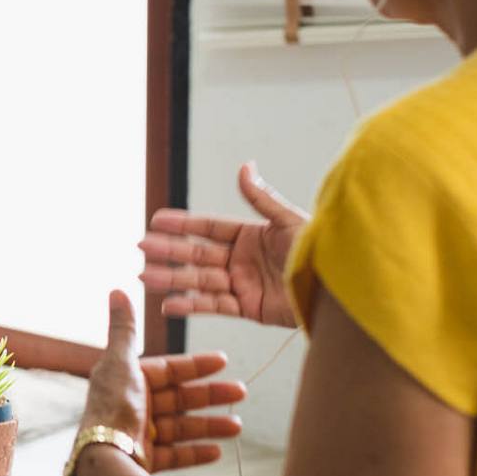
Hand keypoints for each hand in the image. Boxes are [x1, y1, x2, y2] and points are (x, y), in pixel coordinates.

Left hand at [78, 290, 244, 472]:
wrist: (104, 455)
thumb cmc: (112, 406)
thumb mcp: (120, 361)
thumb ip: (124, 328)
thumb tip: (117, 289)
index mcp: (127, 380)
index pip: (168, 370)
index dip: (195, 365)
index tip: (223, 361)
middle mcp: (132, 406)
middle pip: (178, 399)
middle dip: (210, 396)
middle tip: (241, 391)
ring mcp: (139, 434)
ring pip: (181, 427)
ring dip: (210, 425)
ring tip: (238, 426)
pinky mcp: (144, 459)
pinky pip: (175, 455)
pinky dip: (195, 452)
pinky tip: (218, 451)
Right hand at [140, 161, 305, 327]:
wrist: (335, 288)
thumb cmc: (318, 252)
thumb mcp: (288, 221)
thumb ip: (261, 198)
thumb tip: (244, 167)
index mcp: (250, 235)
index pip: (208, 228)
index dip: (182, 224)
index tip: (156, 221)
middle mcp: (242, 259)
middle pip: (197, 254)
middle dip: (168, 251)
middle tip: (141, 248)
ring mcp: (242, 284)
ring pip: (199, 280)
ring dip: (171, 279)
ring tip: (144, 277)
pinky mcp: (248, 308)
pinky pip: (213, 306)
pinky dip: (190, 306)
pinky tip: (168, 304)